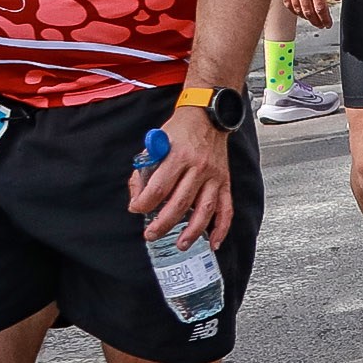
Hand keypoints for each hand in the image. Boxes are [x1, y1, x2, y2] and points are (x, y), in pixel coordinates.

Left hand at [128, 106, 234, 248]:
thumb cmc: (180, 131)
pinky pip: (226, 208)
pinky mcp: (225, 182)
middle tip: (151, 235)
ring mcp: (214, 176)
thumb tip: (138, 196)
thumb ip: (144, 169)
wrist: (208, 117)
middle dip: (162, 223)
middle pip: (179, 202)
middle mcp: (198, 168)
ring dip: (192, 231)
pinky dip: (222, 227)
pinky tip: (214, 242)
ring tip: (181, 245)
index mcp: (178, 156)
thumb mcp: (156, 143)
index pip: (159, 187)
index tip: (136, 209)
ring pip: (204, 209)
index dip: (144, 202)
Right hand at [280, 0, 338, 27]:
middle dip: (316, 21)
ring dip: (306, 18)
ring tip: (312, 20)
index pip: (320, 8)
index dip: (325, 18)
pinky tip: (300, 12)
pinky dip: (295, 11)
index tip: (328, 23)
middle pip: (309, 12)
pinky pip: (288, 4)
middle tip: (321, 25)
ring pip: (297, 10)